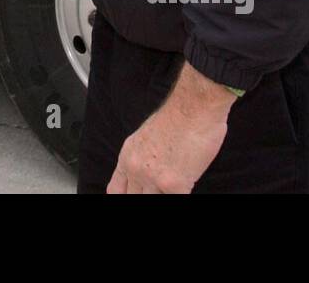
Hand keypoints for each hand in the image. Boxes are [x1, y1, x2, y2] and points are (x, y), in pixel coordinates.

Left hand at [108, 63, 231, 193]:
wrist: (193, 107)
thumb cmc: (177, 116)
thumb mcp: (146, 136)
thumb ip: (143, 157)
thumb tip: (149, 170)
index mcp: (128, 156)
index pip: (115, 190)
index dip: (125, 196)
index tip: (133, 195)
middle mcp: (136, 169)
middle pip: (133, 199)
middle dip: (147, 196)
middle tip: (158, 188)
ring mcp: (154, 179)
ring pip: (153, 201)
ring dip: (164, 194)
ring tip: (173, 186)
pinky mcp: (174, 185)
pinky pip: (176, 200)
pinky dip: (182, 194)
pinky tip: (187, 184)